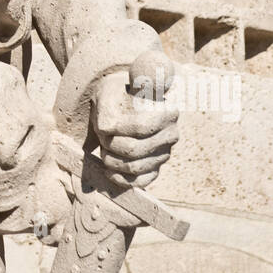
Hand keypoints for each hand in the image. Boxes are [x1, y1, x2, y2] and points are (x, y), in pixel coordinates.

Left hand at [92, 69, 178, 189]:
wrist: (120, 104)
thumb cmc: (115, 96)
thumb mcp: (110, 92)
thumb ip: (109, 107)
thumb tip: (105, 128)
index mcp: (167, 111)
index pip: (142, 127)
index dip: (118, 129)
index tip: (102, 124)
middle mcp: (171, 134)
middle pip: (134, 149)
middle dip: (110, 145)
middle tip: (100, 137)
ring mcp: (164, 153)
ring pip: (134, 167)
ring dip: (111, 160)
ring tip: (103, 148)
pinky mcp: (155, 169)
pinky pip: (139, 181)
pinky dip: (120, 178)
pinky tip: (108, 169)